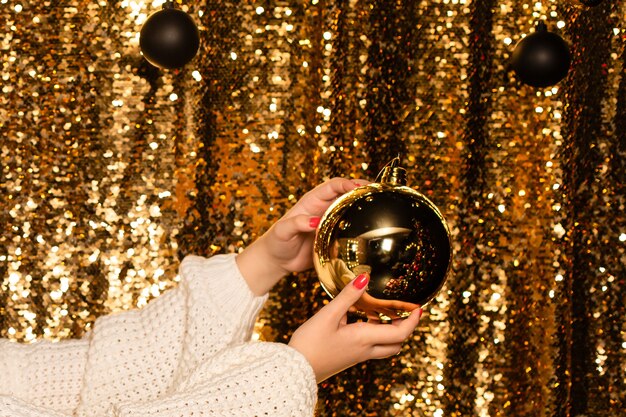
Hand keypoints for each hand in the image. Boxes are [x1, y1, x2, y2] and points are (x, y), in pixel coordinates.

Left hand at [237, 177, 367, 294]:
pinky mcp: (333, 239)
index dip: (348, 184)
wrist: (276, 261)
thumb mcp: (283, 230)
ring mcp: (329, 224)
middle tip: (378, 194)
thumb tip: (315, 221)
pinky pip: (349, 232)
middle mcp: (323, 210)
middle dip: (362, 192)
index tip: (360, 187)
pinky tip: (371, 233)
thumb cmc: (276, 242)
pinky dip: (360, 230)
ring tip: (381, 209)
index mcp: (312, 202)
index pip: (333, 186)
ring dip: (363, 209)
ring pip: (350, 213)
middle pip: (346, 196)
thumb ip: (297, 223)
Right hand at [288, 273, 422, 382]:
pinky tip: (361, 322)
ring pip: (385, 347)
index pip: (400, 333)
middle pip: (396, 343)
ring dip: (391, 332)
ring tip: (385, 313)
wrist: (295, 369)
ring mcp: (357, 356)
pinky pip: (371, 347)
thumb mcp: (328, 315)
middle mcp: (365, 350)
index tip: (419, 308)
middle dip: (405, 328)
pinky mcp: (349, 358)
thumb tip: (365, 278)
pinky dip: (375, 334)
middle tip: (405, 312)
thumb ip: (348, 296)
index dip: (413, 321)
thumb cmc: (310, 343)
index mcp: (364, 338)